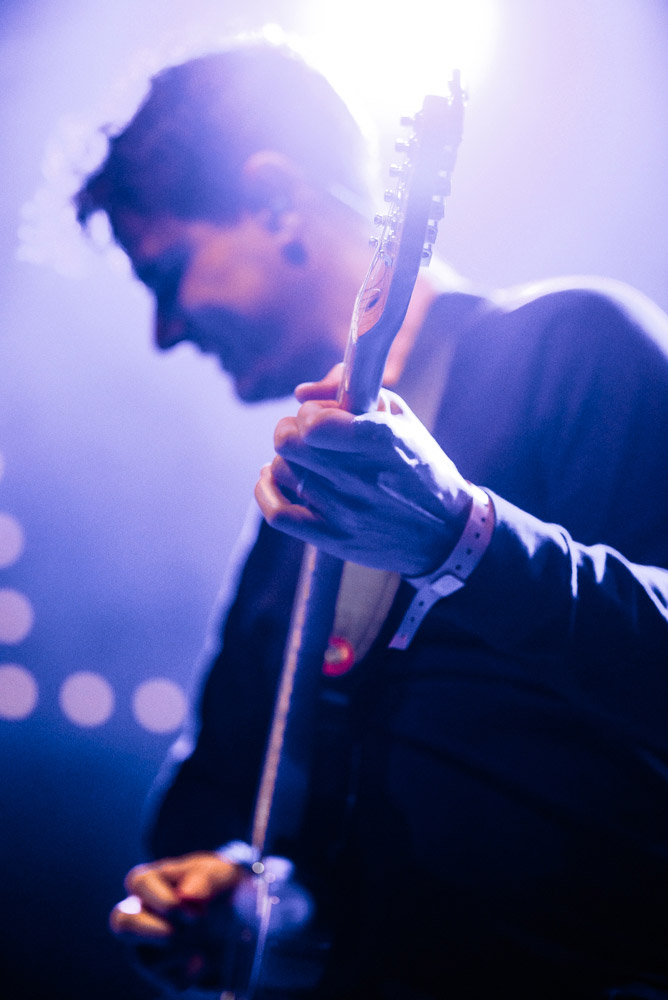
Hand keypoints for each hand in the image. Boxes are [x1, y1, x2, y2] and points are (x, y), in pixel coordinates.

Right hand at [110, 851, 239, 990]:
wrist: (240, 915)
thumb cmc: (220, 885)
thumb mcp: (221, 874)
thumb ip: (205, 880)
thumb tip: (186, 895)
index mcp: (153, 881)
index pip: (139, 883)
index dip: (164, 898)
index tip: (195, 910)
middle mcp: (144, 913)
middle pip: (121, 923)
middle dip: (147, 930)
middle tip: (175, 933)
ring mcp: (151, 944)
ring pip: (142, 957)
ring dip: (174, 952)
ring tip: (199, 944)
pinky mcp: (165, 970)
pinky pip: (168, 979)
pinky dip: (189, 972)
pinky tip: (203, 960)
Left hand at [255, 365, 473, 576]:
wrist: (444, 531)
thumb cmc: (419, 465)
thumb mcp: (400, 417)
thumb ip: (353, 388)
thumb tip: (301, 392)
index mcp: (381, 441)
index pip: (313, 421)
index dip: (309, 413)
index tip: (319, 416)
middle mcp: (360, 477)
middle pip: (288, 442)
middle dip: (292, 430)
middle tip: (307, 435)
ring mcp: (344, 511)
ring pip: (281, 470)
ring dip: (287, 460)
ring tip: (306, 461)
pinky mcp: (332, 539)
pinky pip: (276, 513)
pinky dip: (266, 491)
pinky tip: (272, 479)